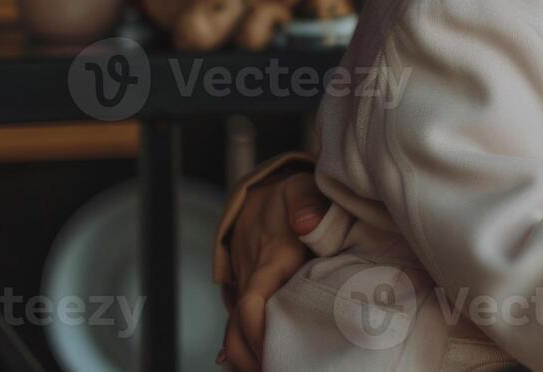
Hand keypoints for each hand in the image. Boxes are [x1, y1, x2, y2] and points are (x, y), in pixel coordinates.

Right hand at [217, 170, 328, 371]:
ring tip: (272, 371)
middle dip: (251, 359)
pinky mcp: (248, 293)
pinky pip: (240, 324)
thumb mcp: (301, 188)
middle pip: (238, 331)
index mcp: (269, 260)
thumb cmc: (288, 194)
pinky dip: (244, 348)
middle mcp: (252, 279)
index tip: (275, 355)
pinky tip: (257, 366)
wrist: (259, 194)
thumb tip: (306, 223)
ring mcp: (246, 288)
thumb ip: (307, 202)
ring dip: (247, 358)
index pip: (253, 305)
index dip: (258, 334)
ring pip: (236, 332)